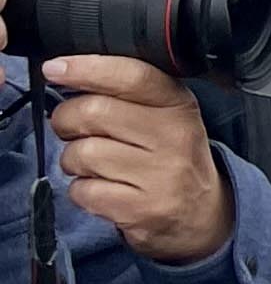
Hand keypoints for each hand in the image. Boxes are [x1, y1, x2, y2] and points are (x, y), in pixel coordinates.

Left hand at [43, 53, 231, 263]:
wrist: (202, 214)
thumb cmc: (171, 157)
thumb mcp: (166, 116)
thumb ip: (126, 94)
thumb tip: (68, 73)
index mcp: (178, 106)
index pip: (132, 76)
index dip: (86, 69)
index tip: (55, 69)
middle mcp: (173, 138)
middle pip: (93, 112)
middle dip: (66, 120)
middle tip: (72, 129)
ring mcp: (159, 176)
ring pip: (81, 154)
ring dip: (73, 160)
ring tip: (95, 165)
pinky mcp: (140, 209)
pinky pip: (82, 191)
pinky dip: (81, 191)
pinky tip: (103, 189)